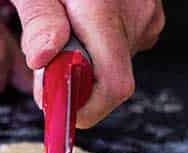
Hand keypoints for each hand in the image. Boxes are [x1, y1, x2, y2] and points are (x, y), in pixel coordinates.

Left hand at [13, 0, 162, 126]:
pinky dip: (100, 43)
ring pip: (114, 62)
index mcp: (105, 9)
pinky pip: (124, 44)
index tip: (60, 108)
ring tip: (67, 26)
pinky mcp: (150, 11)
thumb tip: (44, 57)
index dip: (86, 108)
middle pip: (108, 78)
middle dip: (74, 79)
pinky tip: (85, 19)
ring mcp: (147, 12)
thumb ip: (38, 18)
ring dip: (86, 59)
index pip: (113, 87)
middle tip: (47, 57)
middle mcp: (134, 13)